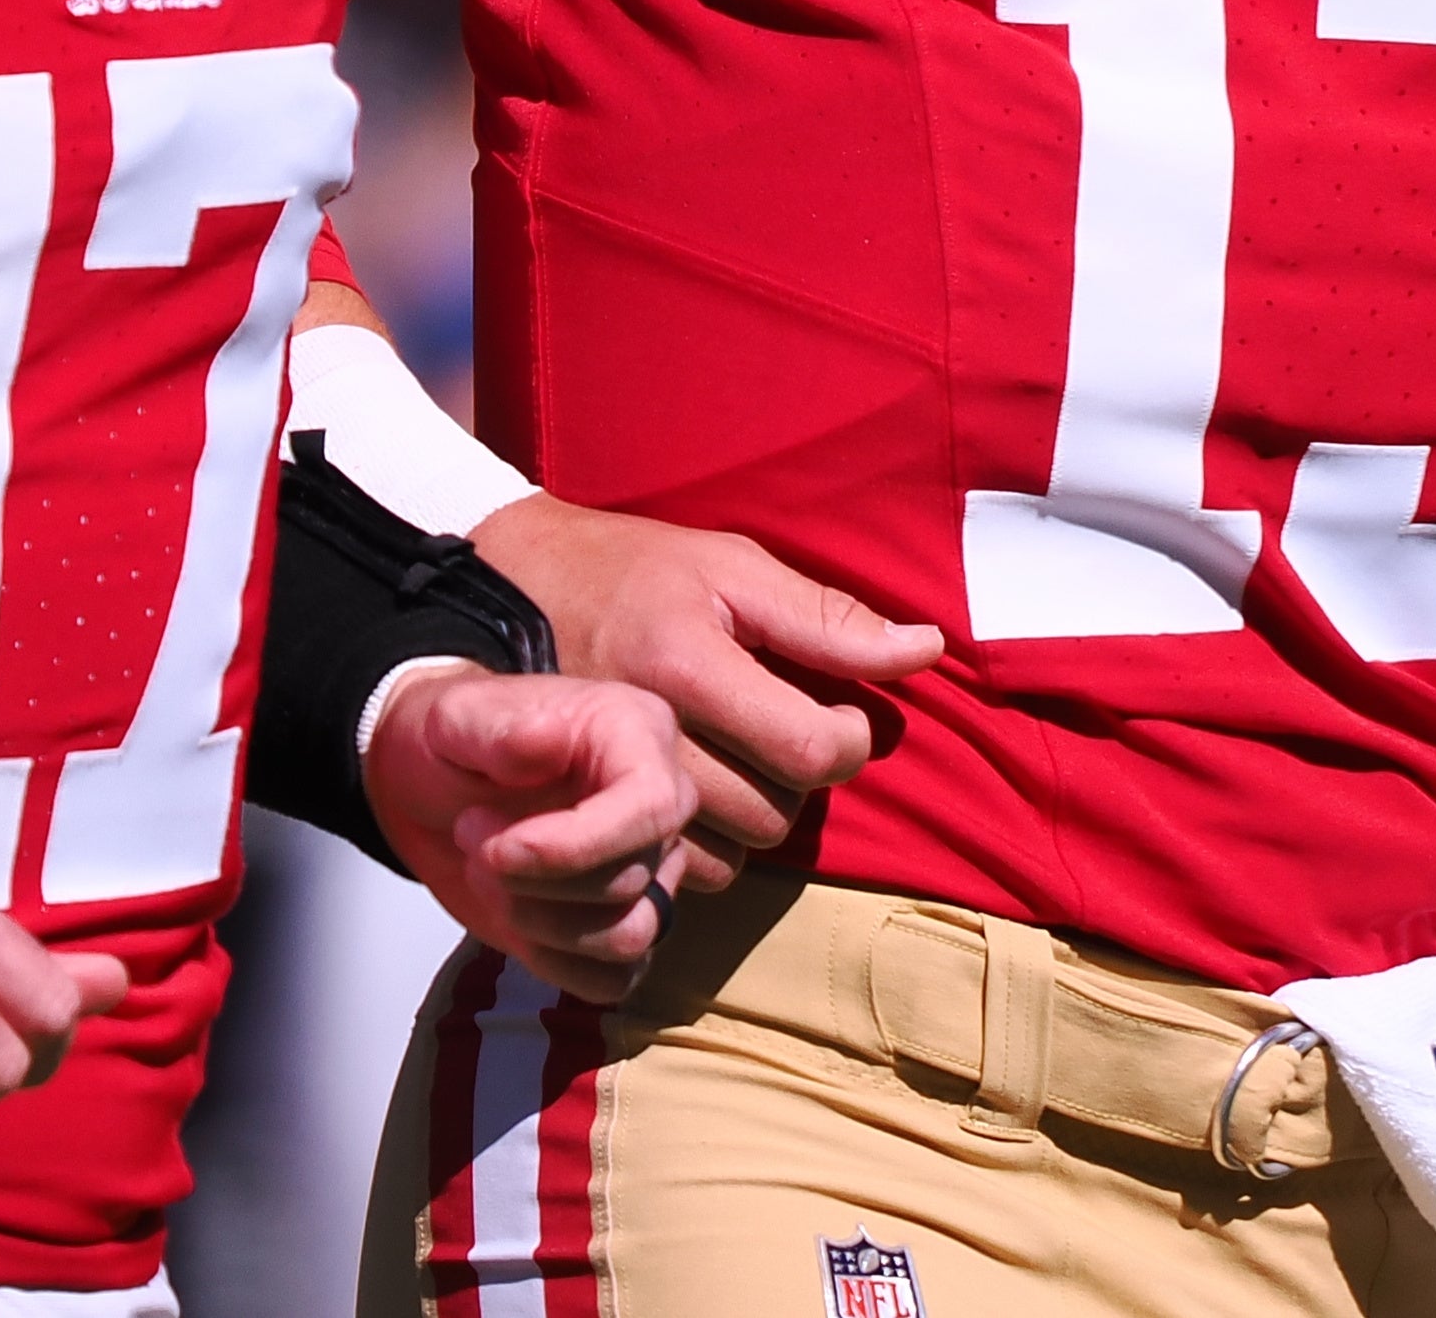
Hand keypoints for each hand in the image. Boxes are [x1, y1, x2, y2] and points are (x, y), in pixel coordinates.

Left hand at [364, 664, 695, 999]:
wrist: (433, 785)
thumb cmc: (457, 741)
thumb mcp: (460, 717)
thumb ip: (501, 728)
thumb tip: (545, 741)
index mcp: (638, 735)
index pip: (651, 806)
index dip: (577, 845)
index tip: (499, 849)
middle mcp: (659, 806)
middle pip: (631, 880)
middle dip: (532, 878)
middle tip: (469, 834)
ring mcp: (647, 870)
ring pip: (629, 937)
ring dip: (539, 922)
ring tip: (486, 873)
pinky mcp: (618, 924)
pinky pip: (613, 978)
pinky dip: (553, 962)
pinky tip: (510, 917)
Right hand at [472, 496, 945, 868]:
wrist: (510, 593)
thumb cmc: (635, 571)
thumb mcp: (732, 566)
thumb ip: (828, 619)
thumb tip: (925, 649)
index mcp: (686, 662)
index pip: (811, 747)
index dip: (850, 738)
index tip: (842, 714)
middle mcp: (645, 733)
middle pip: (777, 811)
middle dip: (800, 777)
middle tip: (781, 727)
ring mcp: (606, 784)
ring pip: (733, 855)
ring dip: (755, 818)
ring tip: (739, 757)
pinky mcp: (585, 818)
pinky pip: (681, 870)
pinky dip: (705, 844)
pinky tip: (699, 789)